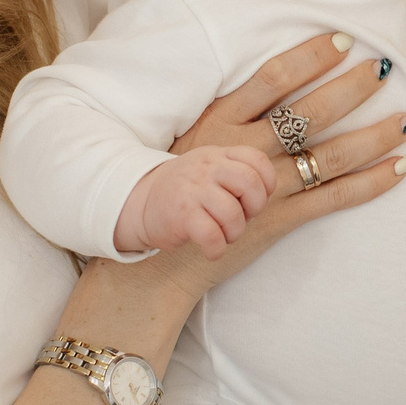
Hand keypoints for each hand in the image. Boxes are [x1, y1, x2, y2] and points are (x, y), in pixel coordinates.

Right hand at [115, 146, 276, 258]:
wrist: (139, 202)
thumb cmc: (184, 191)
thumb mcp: (209, 169)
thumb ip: (236, 172)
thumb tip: (265, 194)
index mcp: (217, 155)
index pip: (256, 160)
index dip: (266, 183)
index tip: (255, 199)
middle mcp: (206, 167)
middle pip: (250, 184)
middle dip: (254, 208)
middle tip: (242, 218)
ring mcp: (193, 190)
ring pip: (233, 214)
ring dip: (234, 233)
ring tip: (224, 235)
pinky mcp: (182, 215)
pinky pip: (213, 236)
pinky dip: (217, 249)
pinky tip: (211, 250)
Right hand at [122, 33, 405, 304]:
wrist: (161, 251)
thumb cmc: (174, 186)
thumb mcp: (193, 138)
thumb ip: (231, 112)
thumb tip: (275, 80)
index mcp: (221, 120)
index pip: (273, 78)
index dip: (311, 55)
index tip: (343, 39)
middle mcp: (244, 149)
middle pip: (309, 111)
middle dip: (353, 87)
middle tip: (385, 67)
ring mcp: (264, 186)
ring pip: (331, 154)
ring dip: (375, 135)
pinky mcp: (278, 219)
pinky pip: (334, 198)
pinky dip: (371, 183)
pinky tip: (400, 168)